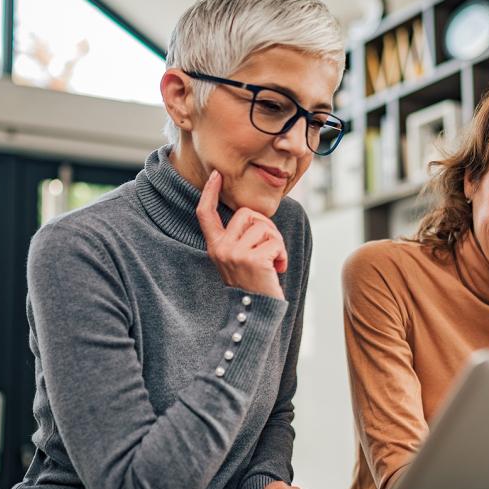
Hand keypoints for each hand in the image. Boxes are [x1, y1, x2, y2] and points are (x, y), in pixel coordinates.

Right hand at [196, 170, 286, 299]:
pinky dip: (282, 255)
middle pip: (247, 214)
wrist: (255, 313)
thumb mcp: (237, 259)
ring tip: (273, 263)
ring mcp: (235, 254)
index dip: (210, 193)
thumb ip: (239, 238)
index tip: (216, 175)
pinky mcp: (253, 260)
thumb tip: (252, 215)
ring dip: (276, 243)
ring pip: (265, 227)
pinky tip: (278, 270)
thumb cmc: (252, 284)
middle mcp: (221, 249)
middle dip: (266, 227)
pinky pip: (275, 243)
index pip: (206, 214)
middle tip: (270, 250)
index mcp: (215, 247)